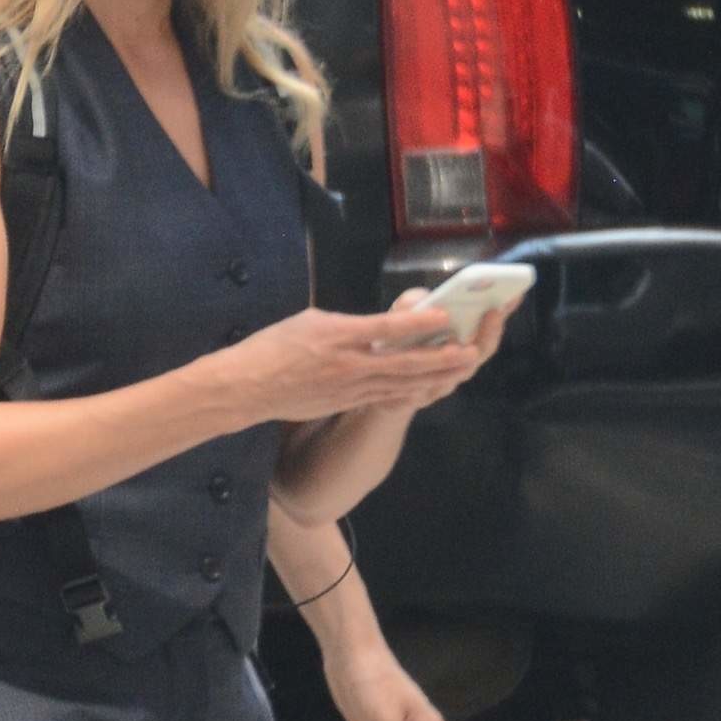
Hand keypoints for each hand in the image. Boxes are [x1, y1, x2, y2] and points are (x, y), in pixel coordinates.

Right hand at [223, 293, 481, 424]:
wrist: (248, 388)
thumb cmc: (274, 347)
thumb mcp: (310, 321)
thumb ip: (346, 325)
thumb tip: (373, 329)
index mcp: (339, 335)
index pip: (387, 329)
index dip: (419, 324)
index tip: (445, 316)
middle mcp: (349, 364)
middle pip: (404, 362)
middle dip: (441, 357)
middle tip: (471, 350)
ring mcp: (349, 388)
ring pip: (400, 384)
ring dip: (434, 377)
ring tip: (461, 370)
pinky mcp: (345, 403)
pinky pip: (385, 397)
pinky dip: (410, 392)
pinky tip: (430, 388)